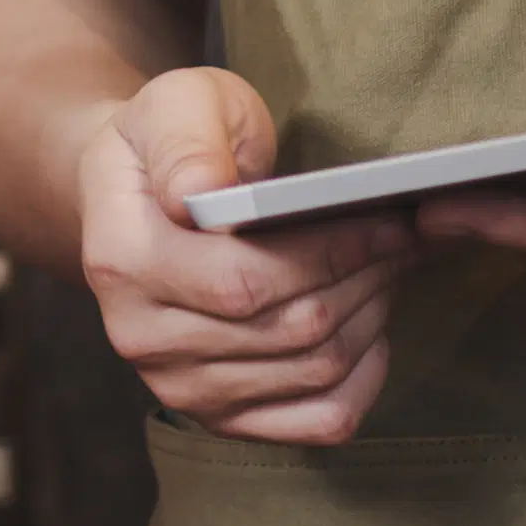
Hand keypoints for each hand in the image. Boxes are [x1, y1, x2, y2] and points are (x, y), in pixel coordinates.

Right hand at [77, 67, 413, 440]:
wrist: (141, 196)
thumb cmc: (175, 142)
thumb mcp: (176, 105)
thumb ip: (186, 140)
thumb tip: (201, 189)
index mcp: (121, 261)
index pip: (243, 281)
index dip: (331, 254)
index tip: (390, 218)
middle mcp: (140, 338)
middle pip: (290, 331)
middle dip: (365, 278)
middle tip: (404, 235)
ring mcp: (179, 386)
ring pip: (314, 372)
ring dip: (371, 316)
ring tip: (387, 266)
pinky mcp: (220, 416)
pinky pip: (320, 420)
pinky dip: (365, 377)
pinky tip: (370, 327)